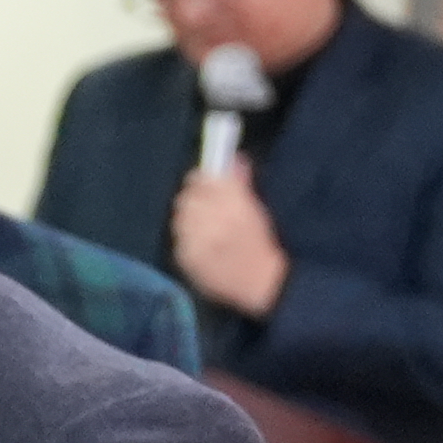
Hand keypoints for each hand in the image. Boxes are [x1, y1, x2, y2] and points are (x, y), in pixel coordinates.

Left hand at [169, 159, 289, 319]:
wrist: (261, 284)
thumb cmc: (263, 244)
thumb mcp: (257, 209)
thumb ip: (240, 182)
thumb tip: (231, 158)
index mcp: (234, 206)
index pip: (203, 179)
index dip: (204, 178)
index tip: (209, 182)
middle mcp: (211, 221)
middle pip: (187, 196)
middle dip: (196, 196)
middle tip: (208, 204)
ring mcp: (194, 241)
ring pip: (180, 215)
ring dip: (190, 216)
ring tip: (205, 225)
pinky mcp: (184, 257)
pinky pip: (178, 236)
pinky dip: (187, 235)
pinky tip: (201, 241)